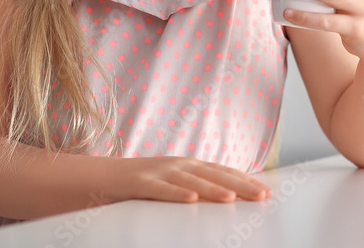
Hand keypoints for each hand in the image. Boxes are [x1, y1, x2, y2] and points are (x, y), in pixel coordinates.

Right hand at [112, 156, 272, 203]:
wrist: (97, 177)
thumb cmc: (139, 185)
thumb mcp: (170, 185)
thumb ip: (193, 188)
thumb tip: (222, 200)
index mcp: (185, 166)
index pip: (221, 171)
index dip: (244, 180)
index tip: (266, 192)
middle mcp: (175, 165)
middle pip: (212, 173)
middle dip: (238, 184)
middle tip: (261, 196)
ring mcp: (157, 172)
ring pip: (189, 179)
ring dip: (212, 188)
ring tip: (232, 198)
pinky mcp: (137, 182)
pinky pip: (159, 189)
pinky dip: (175, 193)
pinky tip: (190, 199)